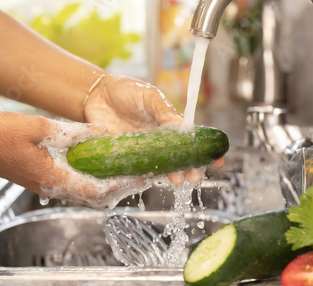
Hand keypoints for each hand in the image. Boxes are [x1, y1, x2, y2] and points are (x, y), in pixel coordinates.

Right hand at [0, 112, 147, 208]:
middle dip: (121, 188)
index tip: (142, 176)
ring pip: (86, 194)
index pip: (98, 190)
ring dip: (108, 186)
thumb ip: (72, 133)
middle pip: (96, 198)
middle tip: (140, 174)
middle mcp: (52, 187)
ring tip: (127, 171)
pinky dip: (92, 180)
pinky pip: (75, 186)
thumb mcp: (39, 126)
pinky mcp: (41, 179)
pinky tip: (100, 165)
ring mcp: (46, 185)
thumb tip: (100, 133)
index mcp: (52, 178)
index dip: (123, 185)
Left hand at [83, 74, 222, 183]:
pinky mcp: (124, 156)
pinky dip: (145, 175)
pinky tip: (151, 178)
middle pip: (177, 159)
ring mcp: (141, 150)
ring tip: (177, 179)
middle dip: (189, 168)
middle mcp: (157, 140)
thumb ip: (164, 110)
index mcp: (167, 124)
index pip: (190, 140)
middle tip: (194, 176)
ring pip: (159, 167)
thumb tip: (183, 127)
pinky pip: (136, 170)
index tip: (217, 161)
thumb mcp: (149, 96)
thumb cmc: (125, 91)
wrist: (95, 94)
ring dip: (170, 174)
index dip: (204, 152)